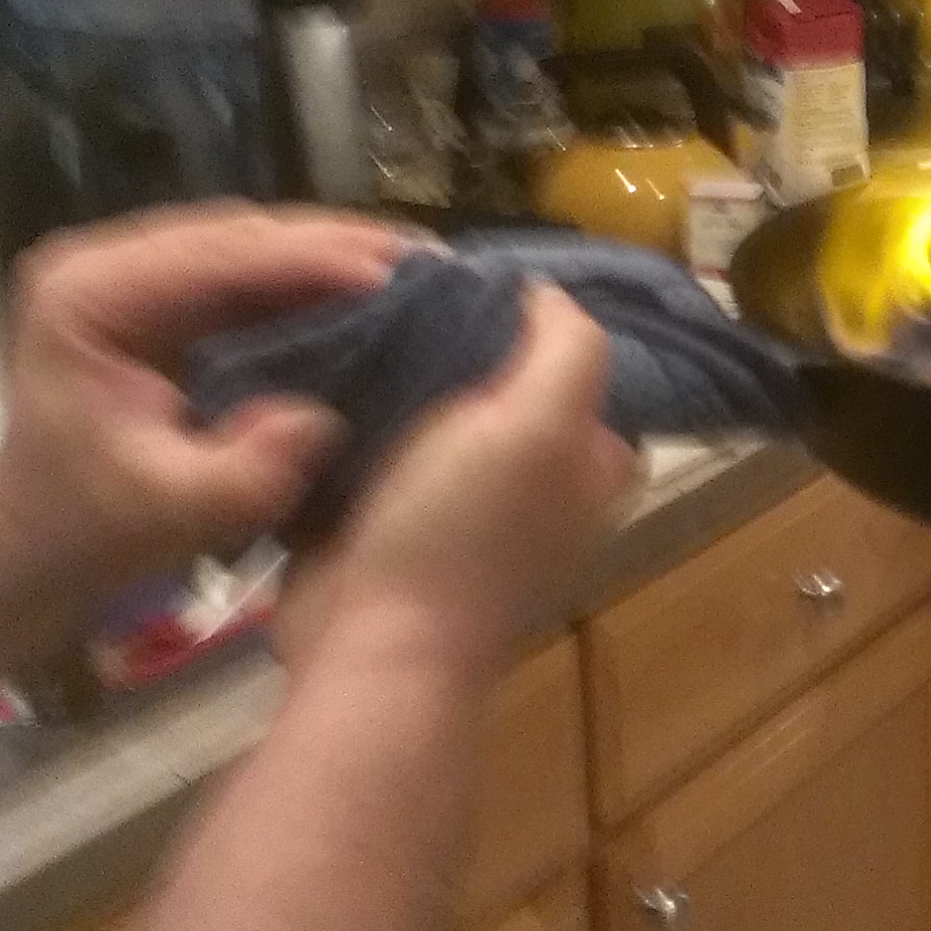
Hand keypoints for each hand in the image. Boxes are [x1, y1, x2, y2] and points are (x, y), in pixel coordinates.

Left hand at [0, 207, 405, 668]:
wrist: (34, 549)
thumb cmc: (90, 534)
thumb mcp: (173, 514)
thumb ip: (249, 470)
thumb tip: (326, 418)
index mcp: (90, 296)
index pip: (218, 256)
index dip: (314, 259)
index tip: (400, 272)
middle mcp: (104, 263)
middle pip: (237, 233)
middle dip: (336, 244)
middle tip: (431, 260)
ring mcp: (128, 273)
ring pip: (248, 244)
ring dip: (330, 254)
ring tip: (416, 268)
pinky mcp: (155, 295)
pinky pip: (244, 272)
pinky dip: (307, 279)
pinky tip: (371, 290)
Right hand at [277, 283, 635, 682]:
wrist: (372, 644)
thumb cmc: (466, 532)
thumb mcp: (541, 424)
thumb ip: (566, 347)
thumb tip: (543, 294)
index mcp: (593, 466)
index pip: (579, 363)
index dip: (533, 321)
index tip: (471, 286)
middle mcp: (543, 486)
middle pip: (506, 380)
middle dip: (460, 340)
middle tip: (404, 297)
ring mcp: (470, 508)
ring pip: (443, 406)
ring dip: (406, 370)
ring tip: (364, 322)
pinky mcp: (401, 521)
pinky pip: (390, 442)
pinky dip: (368, 411)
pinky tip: (338, 371)